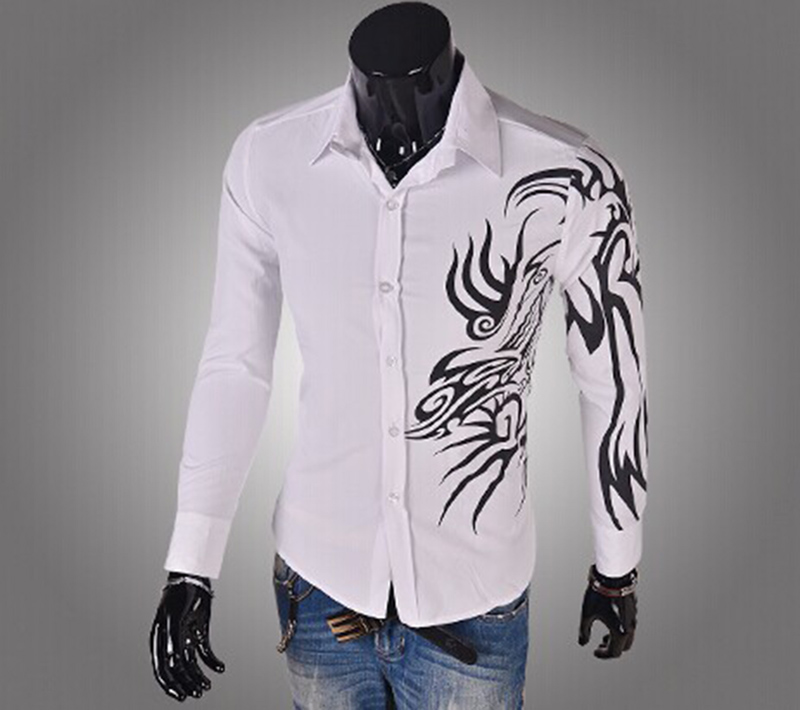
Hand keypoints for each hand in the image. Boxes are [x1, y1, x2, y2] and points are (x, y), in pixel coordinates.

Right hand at [149, 572, 225, 700]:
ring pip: (191, 665)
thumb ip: (172, 640)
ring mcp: (185, 639)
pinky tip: (220, 668)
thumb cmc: (178, 596)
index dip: (170, 685)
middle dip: (187, 684)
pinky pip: (205, 653)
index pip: (161, 670)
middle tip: (198, 694)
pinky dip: (212, 662)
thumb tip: (173, 663)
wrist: (193, 579)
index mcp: (159, 641)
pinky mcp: (199, 634)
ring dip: (199, 677)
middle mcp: (171, 643)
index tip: (180, 696)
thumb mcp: (173, 618)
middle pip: (178, 671)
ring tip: (207, 686)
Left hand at [578, 565, 637, 658]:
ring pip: (628, 636)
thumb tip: (582, 642)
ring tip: (605, 635)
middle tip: (600, 645)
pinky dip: (620, 629)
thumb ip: (584, 631)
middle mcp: (630, 627)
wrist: (613, 575)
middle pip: (624, 647)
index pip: (614, 652)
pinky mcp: (633, 609)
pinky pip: (629, 625)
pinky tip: (610, 621)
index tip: (594, 651)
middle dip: (612, 648)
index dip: (603, 654)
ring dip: (616, 639)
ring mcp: (633, 618)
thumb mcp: (587, 613)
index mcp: (620, 632)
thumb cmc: (599, 594)